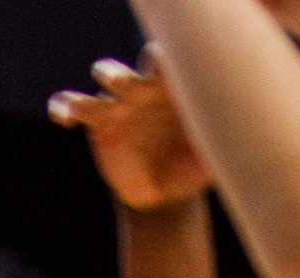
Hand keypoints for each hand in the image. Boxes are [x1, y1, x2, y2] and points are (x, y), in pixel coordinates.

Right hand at [48, 51, 209, 210]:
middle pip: (129, 69)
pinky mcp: (98, 121)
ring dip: (91, 92)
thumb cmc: (191, 165)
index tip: (163, 67)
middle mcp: (143, 88)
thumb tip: (237, 135)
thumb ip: (218, 143)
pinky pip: (74, 106)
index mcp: (171, 89)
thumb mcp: (208, 158)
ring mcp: (119, 102)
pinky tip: (62, 116)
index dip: (162, 63)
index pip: (166, 65)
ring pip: (102, 81)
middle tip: (123, 84)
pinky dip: (64, 106)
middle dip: (122, 74)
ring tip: (83, 105)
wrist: (164, 191)